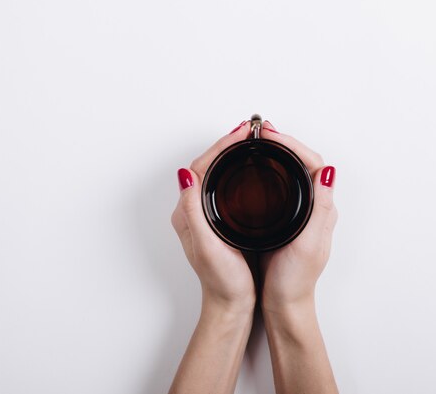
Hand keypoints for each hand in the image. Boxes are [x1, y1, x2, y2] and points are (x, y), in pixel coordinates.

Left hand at [170, 121, 256, 313]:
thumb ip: (194, 211)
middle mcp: (192, 210)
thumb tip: (185, 174)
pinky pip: (224, 185)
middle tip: (250, 131)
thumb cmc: (221, 280)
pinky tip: (250, 169)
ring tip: (251, 142)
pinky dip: (236, 170)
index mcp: (187, 213)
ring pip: (217, 173)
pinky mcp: (217, 220)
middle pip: (208, 165)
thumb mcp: (207, 246)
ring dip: (232, 154)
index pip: (200, 166)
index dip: (222, 146)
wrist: (230, 304)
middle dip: (228, 144)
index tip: (242, 134)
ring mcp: (204, 214)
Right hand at [258, 120, 337, 312]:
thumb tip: (328, 171)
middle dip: (283, 143)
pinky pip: (283, 185)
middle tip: (261, 132)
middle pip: (302, 162)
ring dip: (277, 154)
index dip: (291, 144)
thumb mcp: (308, 244)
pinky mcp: (288, 220)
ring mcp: (302, 213)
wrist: (285, 304)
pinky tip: (256, 170)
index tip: (270, 135)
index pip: (312, 162)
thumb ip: (319, 208)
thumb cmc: (295, 280)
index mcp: (322, 208)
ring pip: (292, 172)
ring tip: (258, 143)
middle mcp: (315, 207)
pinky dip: (271, 171)